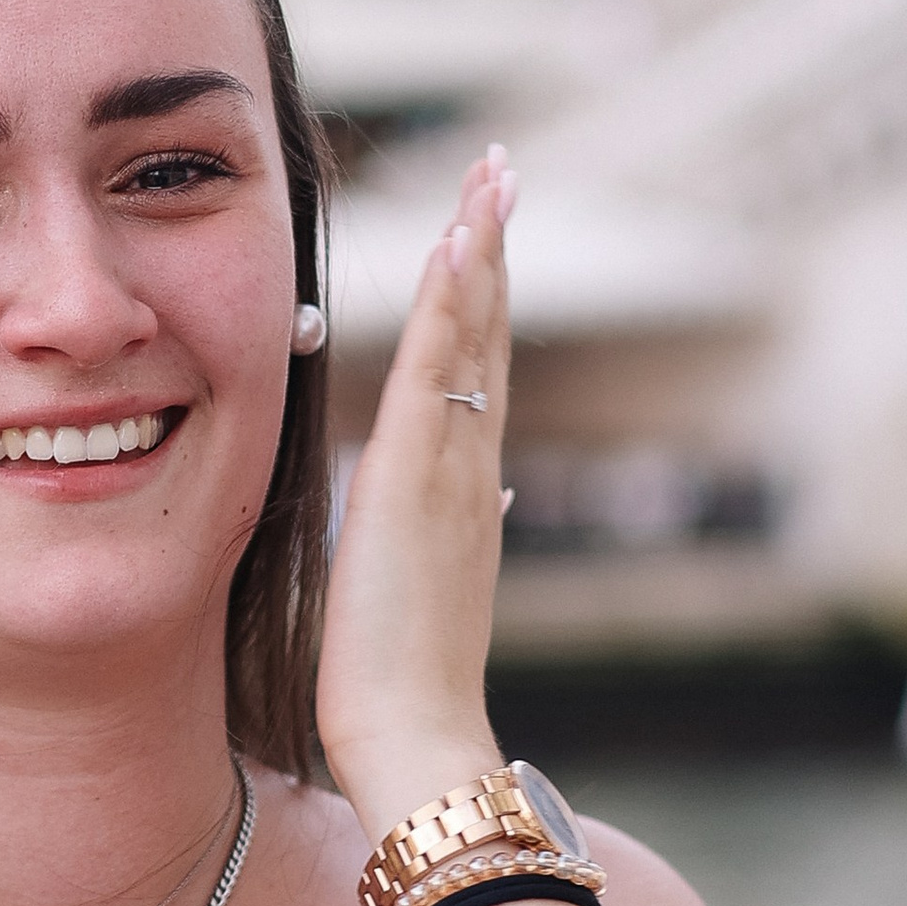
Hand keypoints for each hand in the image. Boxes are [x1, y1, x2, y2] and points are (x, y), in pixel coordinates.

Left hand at [314, 147, 515, 842]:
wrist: (416, 738)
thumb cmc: (404, 689)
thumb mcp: (426, 590)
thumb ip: (451, 533)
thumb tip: (489, 497)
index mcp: (465, 494)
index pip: (476, 374)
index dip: (480, 298)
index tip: (482, 228)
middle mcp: (469, 470)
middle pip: (487, 336)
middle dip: (493, 247)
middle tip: (502, 167)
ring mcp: (450, 470)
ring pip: (470, 338)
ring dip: (478, 249)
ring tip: (489, 175)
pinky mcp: (415, 479)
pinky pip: (436, 370)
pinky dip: (449, 303)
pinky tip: (458, 242)